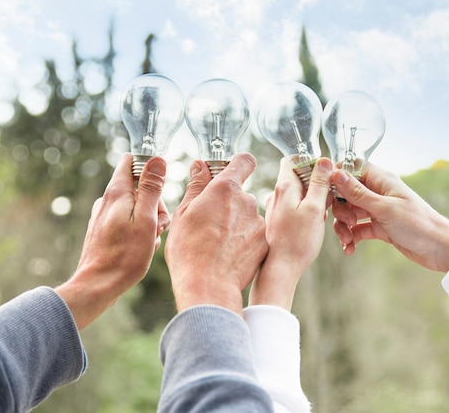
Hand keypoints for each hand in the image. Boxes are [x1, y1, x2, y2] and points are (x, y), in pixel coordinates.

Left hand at [57, 153, 169, 329]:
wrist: (97, 286)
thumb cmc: (125, 255)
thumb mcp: (146, 219)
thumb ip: (151, 188)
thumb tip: (157, 160)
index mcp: (117, 192)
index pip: (131, 161)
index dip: (149, 168)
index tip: (160, 186)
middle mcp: (107, 200)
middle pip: (138, 187)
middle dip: (154, 202)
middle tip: (158, 225)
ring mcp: (104, 215)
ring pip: (136, 206)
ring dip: (149, 220)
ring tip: (150, 240)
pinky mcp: (104, 230)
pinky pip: (128, 221)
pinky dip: (139, 230)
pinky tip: (142, 247)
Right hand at [165, 153, 267, 314]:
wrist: (208, 286)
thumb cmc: (189, 249)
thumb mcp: (184, 213)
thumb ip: (196, 185)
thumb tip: (200, 165)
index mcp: (225, 188)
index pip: (244, 161)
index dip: (238, 164)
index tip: (228, 172)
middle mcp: (246, 200)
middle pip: (241, 193)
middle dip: (228, 202)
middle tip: (209, 222)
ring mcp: (258, 222)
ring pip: (247, 215)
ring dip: (236, 223)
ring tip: (217, 243)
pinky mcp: (265, 242)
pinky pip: (254, 234)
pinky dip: (244, 240)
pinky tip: (229, 254)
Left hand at [249, 157, 332, 309]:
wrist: (280, 270)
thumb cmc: (297, 241)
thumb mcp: (315, 209)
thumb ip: (319, 184)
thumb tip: (324, 161)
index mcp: (284, 187)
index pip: (292, 160)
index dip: (310, 162)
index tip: (325, 173)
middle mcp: (276, 195)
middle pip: (298, 177)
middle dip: (316, 185)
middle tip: (329, 200)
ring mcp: (275, 208)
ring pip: (298, 195)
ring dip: (313, 201)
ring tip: (322, 216)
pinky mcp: (277, 221)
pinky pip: (294, 208)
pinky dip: (306, 212)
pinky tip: (313, 226)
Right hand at [331, 164, 448, 271]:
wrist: (440, 249)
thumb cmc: (417, 223)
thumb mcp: (384, 208)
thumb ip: (357, 192)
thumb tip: (335, 173)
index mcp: (380, 179)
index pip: (351, 169)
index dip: (336, 178)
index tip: (325, 192)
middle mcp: (377, 192)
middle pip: (345, 193)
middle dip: (340, 209)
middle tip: (345, 222)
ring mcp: (378, 209)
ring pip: (349, 212)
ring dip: (344, 226)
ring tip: (347, 240)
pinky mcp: (380, 226)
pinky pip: (357, 229)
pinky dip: (352, 237)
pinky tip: (350, 249)